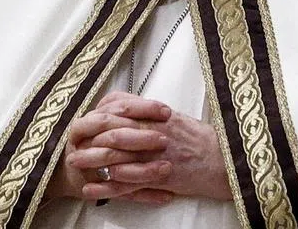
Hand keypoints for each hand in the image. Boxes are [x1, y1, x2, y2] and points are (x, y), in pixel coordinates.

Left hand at [63, 91, 232, 203]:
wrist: (226, 161)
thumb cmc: (202, 140)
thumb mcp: (176, 118)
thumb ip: (150, 112)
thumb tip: (127, 107)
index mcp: (155, 117)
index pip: (118, 111)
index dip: (97, 117)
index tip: (84, 121)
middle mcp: (153, 133)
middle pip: (111, 133)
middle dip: (88, 138)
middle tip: (71, 142)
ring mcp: (155, 156)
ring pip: (116, 157)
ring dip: (92, 161)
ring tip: (75, 163)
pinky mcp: (159, 178)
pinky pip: (128, 183)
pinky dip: (107, 187)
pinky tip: (93, 189)